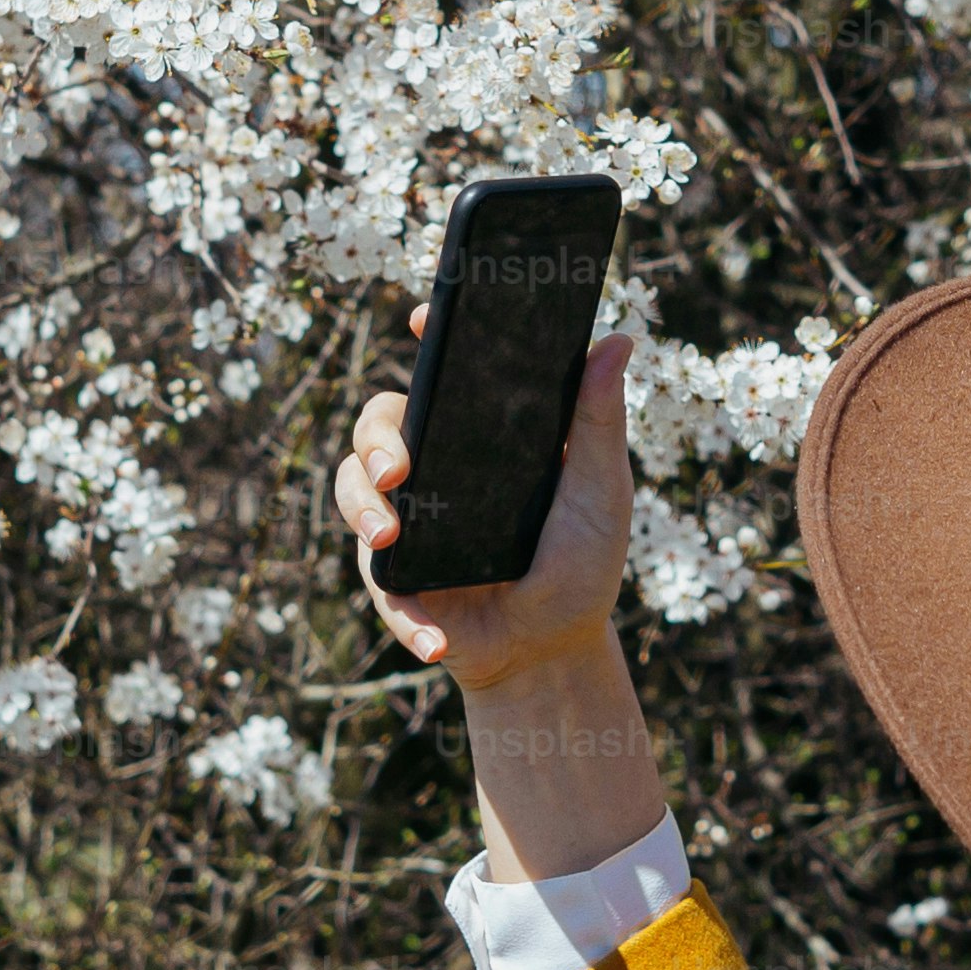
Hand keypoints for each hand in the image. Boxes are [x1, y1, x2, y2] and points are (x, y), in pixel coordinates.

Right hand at [334, 313, 637, 689]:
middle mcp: (433, 466)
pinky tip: (437, 641)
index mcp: (478, 436)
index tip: (425, 319)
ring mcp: (406, 519)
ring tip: (389, 536)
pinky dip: (405, 615)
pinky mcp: (394, 578)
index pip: (441, 376)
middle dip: (377, 438)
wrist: (555, 650)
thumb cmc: (581, 562)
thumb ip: (599, 423)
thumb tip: (618, 340)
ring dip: (361, 509)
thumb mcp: (600, 492)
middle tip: (399, 467)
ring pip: (352, 487)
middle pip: (379, 422)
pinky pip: (378, 582)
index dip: (428, 341)